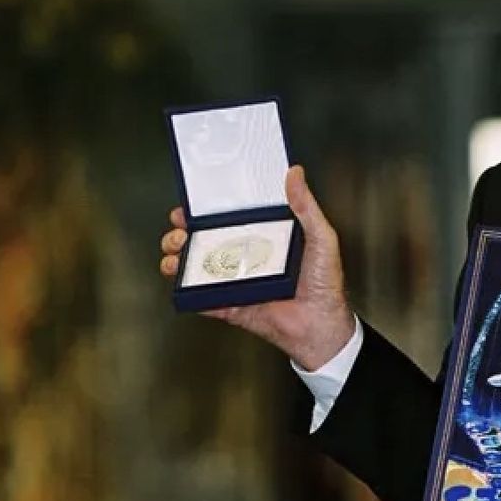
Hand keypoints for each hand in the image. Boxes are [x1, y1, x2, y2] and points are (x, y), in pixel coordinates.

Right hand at [159, 165, 355, 369]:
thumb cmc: (325, 283)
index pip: (230, 220)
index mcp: (265, 238)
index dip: (207, 212)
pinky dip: (189, 293)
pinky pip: (204, 299)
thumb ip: (306, 206)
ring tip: (176, 254)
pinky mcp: (232, 306)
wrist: (320, 326)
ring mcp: (237, 283)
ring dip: (180, 260)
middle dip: (184, 234)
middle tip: (179, 231)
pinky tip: (182, 283)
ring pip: (198, 269)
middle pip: (207, 242)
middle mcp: (247, 259)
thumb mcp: (321, 237)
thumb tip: (295, 174)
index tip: (191, 206)